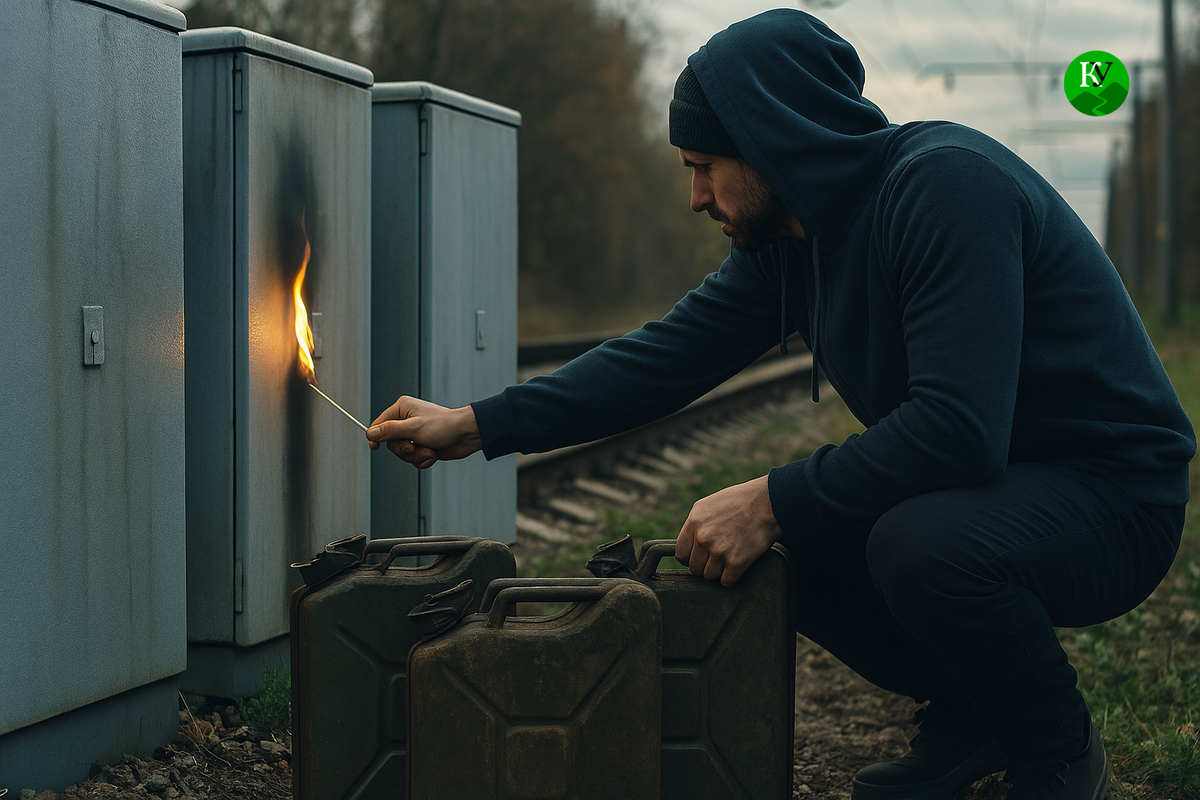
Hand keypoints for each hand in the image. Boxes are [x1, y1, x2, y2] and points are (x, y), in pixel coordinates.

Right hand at [365, 396, 481, 468]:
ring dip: (416, 455)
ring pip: (403, 453)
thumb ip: (390, 431)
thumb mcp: (413, 428)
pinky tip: (433, 453)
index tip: (374, 447)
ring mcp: (416, 434)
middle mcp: (408, 420)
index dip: (376, 436)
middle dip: (404, 449)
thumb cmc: (444, 425)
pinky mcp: (423, 445)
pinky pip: (414, 458)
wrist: (467, 435)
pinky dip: (423, 459)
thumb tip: (371, 433)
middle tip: (413, 447)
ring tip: (429, 450)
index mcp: (403, 409)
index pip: (380, 423)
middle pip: (391, 442)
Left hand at [675, 475, 781, 587]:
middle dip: (705, 565)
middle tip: (718, 557)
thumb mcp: (708, 505)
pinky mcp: (737, 561)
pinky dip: (732, 578)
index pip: (681, 554)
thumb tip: (688, 545)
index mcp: (694, 522)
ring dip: (719, 572)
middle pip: (694, 568)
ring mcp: (719, 550)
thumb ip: (695, 525)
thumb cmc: (740, 501)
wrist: (768, 503)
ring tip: (729, 559)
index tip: (700, 557)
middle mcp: (703, 538)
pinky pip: (726, 581)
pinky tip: (737, 566)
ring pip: (709, 576)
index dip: (690, 557)